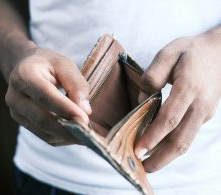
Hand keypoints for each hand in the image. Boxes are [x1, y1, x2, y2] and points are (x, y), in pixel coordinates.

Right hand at [5, 46, 91, 145]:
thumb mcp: (65, 65)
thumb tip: (85, 111)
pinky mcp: (22, 123)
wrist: (26, 68)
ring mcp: (16, 112)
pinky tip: (76, 134)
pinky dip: (62, 138)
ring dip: (67, 136)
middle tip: (89, 134)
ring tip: (86, 135)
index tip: (85, 120)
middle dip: (67, 129)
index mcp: (24, 75)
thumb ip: (76, 84)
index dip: (65, 110)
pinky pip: (44, 137)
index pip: (45, 96)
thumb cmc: (49, 64)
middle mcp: (15, 96)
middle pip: (42, 119)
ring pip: (44, 132)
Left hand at [135, 26, 220, 171]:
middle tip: (142, 168)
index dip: (153, 136)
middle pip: (180, 139)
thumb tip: (142, 101)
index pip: (170, 118)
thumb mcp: (168, 53)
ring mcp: (204, 112)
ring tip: (149, 164)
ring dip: (167, 156)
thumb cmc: (189, 52)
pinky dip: (172, 145)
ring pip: (185, 141)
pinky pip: (187, 134)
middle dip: (161, 157)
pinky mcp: (204, 116)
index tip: (137, 149)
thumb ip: (152, 76)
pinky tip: (159, 147)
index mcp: (189, 88)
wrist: (218, 53)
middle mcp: (199, 105)